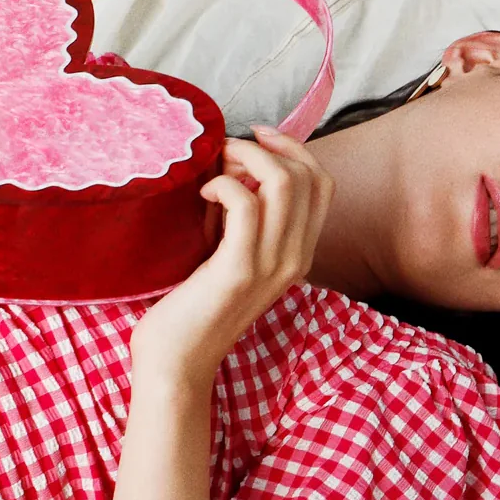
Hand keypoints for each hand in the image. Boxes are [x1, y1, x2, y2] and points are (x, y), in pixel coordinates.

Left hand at [129, 128, 334, 389]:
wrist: (177, 363)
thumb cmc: (194, 307)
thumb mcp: (233, 258)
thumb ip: (247, 221)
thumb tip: (236, 167)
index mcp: (298, 255)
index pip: (322, 184)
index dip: (294, 148)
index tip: (256, 137)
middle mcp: (294, 259)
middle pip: (306, 176)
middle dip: (266, 146)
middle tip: (226, 150)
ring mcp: (270, 266)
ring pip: (282, 182)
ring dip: (244, 158)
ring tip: (215, 167)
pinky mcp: (238, 269)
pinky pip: (243, 202)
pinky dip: (222, 185)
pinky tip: (202, 195)